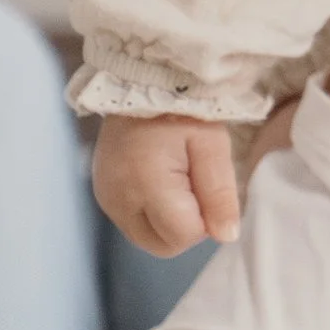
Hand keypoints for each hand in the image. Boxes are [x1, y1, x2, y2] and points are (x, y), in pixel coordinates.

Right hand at [93, 111, 243, 255]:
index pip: (183, 236)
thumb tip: (226, 236)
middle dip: (186, 226)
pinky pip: (134, 224)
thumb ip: (220, 193)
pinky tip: (158, 182)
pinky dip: (152, 214)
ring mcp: (107, 200)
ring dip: (168, 222)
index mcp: (146, 185)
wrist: (142, 84)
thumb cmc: (182, 111)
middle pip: (163, 246)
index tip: (204, 184)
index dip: (204, 219)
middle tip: (192, 185)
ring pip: (148, 239)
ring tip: (175, 180)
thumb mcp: (212, 145)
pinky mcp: (103, 196)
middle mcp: (119, 199)